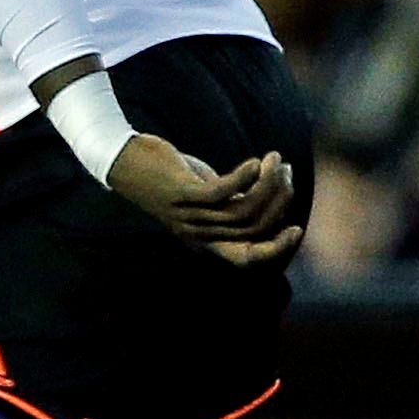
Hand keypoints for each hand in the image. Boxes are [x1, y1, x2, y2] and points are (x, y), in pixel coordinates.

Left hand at [109, 135, 302, 265]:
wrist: (122, 160)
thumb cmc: (168, 176)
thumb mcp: (203, 193)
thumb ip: (232, 200)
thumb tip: (272, 191)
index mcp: (205, 238)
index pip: (245, 258)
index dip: (275, 250)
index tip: (297, 229)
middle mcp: (197, 232)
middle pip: (253, 228)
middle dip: (279, 200)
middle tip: (287, 173)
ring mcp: (188, 214)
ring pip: (241, 211)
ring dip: (267, 184)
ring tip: (275, 160)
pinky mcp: (180, 192)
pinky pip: (220, 192)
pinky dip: (243, 178)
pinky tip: (256, 162)